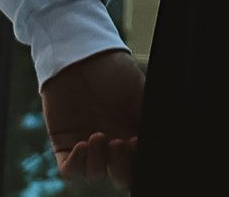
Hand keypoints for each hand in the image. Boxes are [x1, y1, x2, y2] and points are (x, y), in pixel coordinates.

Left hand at [43, 48, 141, 183]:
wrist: (81, 54)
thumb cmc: (113, 69)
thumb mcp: (140, 91)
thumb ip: (149, 116)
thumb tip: (163, 141)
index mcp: (133, 134)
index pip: (137, 164)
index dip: (138, 164)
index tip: (137, 145)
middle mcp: (112, 144)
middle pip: (119, 174)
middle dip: (121, 167)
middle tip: (120, 144)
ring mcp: (88, 145)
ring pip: (95, 173)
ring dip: (99, 162)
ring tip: (99, 137)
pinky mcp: (65, 143)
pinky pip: (70, 168)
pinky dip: (77, 164)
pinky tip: (82, 145)